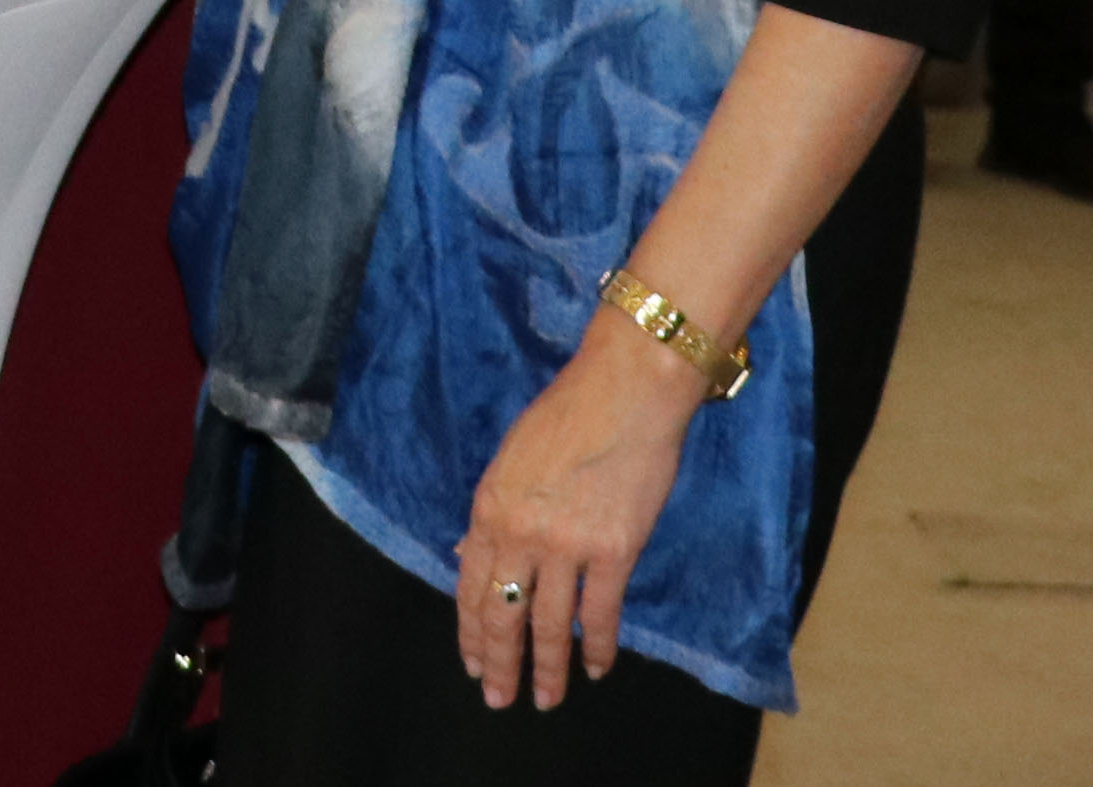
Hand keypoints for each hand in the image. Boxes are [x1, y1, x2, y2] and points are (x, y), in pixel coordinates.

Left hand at [453, 310, 709, 709]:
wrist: (625, 392)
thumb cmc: (567, 415)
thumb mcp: (510, 459)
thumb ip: (493, 513)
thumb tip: (467, 556)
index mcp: (489, 507)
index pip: (470, 584)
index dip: (470, 629)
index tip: (472, 660)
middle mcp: (519, 533)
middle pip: (501, 613)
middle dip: (498, 662)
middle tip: (498, 698)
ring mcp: (566, 546)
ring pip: (547, 625)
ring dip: (548, 669)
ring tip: (547, 699)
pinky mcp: (614, 552)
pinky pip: (600, 614)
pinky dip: (597, 647)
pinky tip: (595, 668)